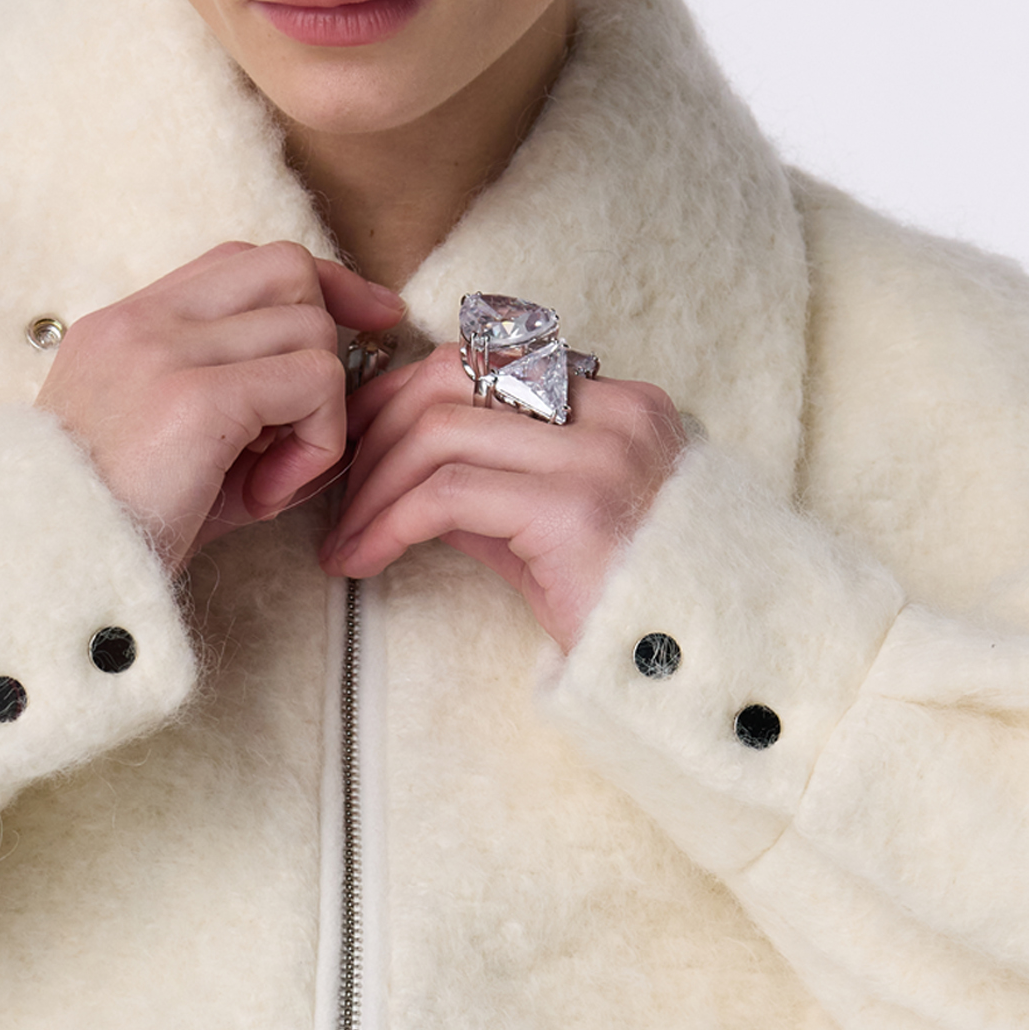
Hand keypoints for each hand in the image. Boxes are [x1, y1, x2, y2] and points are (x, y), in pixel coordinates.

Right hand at [38, 240, 405, 568]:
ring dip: (319, 410)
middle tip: (312, 425)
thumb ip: (240, 405)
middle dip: (331, 336)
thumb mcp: (172, 452)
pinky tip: (266, 495)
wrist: (50, 584)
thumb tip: (341, 387)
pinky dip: (317, 441)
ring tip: (271, 478)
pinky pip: (313, 381)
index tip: (364, 326)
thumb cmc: (115, 538)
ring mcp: (162, 351)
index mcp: (122, 326)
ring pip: (310, 328)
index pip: (241, 261)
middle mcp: (139, 322)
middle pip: (286, 268)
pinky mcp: (194, 397)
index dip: (315, 287)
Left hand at [320, 347, 686, 649]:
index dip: (403, 393)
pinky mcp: (572, 509)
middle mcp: (613, 412)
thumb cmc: (626, 606)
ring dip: (370, 488)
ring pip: (437, 434)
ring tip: (343, 539)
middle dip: (373, 430)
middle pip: (450, 379)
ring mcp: (598, 455)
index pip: (483, 359)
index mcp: (617, 402)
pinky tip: (362, 560)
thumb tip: (399, 467)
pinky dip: (386, 524)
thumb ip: (489, 484)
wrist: (697, 671)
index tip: (358, 441)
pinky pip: (445, 495)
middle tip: (332, 488)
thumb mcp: (547, 528)